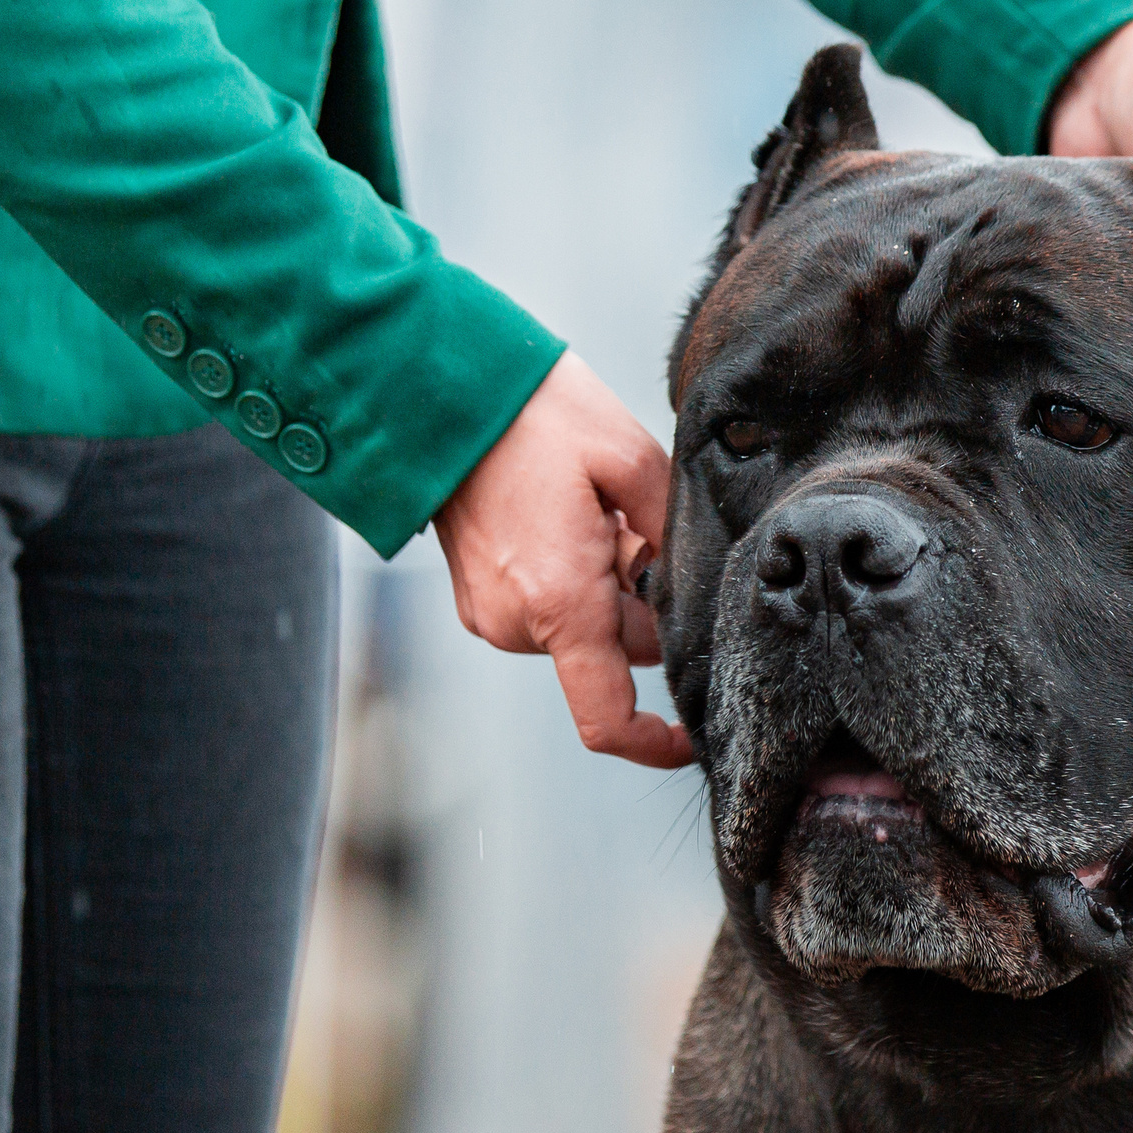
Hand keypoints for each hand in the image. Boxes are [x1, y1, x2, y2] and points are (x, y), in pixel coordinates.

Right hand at [433, 353, 693, 768]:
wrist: (436, 389)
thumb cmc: (534, 414)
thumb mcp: (631, 461)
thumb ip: (674, 535)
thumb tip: (696, 586)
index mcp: (560, 603)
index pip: (607, 717)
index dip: (654, 743)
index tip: (688, 737)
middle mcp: (518, 623)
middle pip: (618, 650)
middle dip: (645, 602)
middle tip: (636, 527)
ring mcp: (491, 614)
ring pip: (587, 627)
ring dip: (611, 585)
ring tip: (595, 510)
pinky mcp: (478, 598)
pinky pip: (551, 609)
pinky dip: (575, 578)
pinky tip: (568, 517)